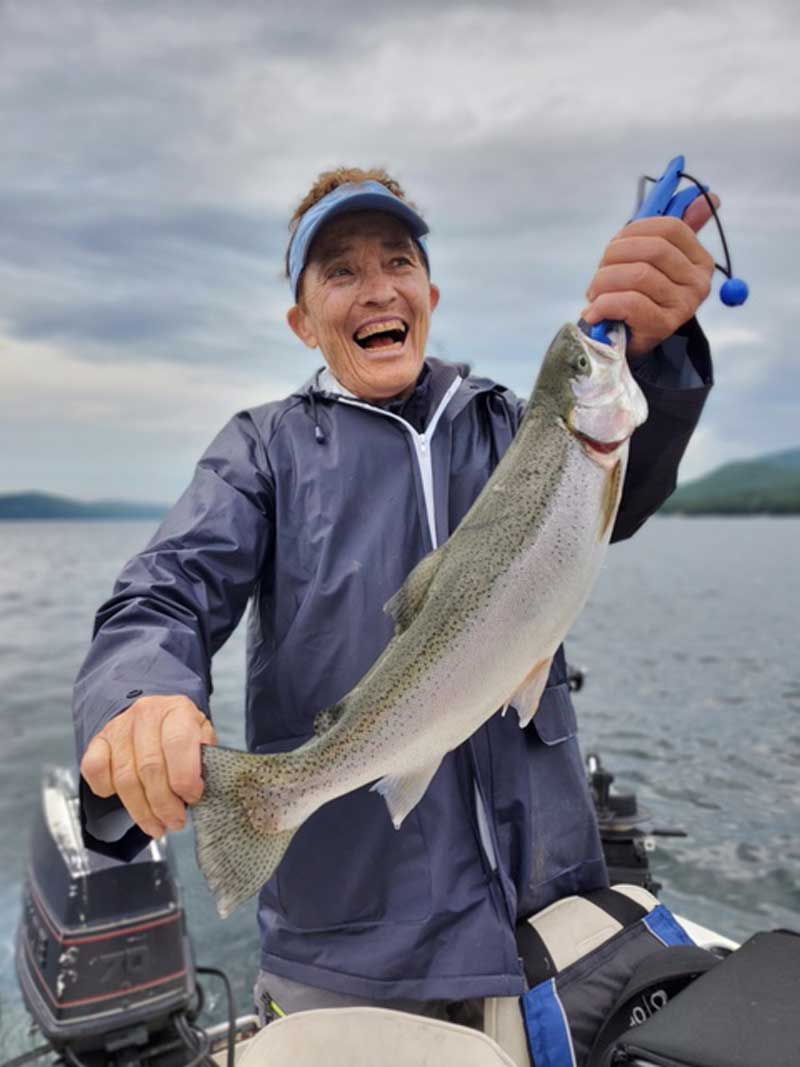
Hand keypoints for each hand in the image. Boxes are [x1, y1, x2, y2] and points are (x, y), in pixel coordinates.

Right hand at [80, 695, 216, 838]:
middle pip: (149, 767)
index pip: (178, 742)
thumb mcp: (204, 737)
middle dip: (164, 804)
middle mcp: (146, 714)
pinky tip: (129, 802)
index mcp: (178, 710)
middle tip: (175, 822)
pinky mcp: (98, 740)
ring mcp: (118, 727)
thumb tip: (200, 789)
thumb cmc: (181, 732)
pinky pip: (94, 771)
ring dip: (142, 810)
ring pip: (124, 777)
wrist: (155, 714)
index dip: (185, 777)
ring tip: (157, 825)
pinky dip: (108, 792)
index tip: (192, 797)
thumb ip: (206, 758)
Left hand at [581, 194, 718, 357]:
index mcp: (699, 261)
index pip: (669, 227)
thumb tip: (708, 194)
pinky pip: (630, 302)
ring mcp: (684, 305)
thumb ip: (675, 230)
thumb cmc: (640, 296)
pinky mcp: (663, 326)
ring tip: (595, 295)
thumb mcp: (655, 262)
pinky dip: (604, 303)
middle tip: (599, 275)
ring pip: (638, 275)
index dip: (633, 231)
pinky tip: (594, 311)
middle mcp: (698, 282)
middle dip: (614, 257)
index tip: (614, 247)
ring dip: (604, 282)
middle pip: (652, 250)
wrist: (630, 342)